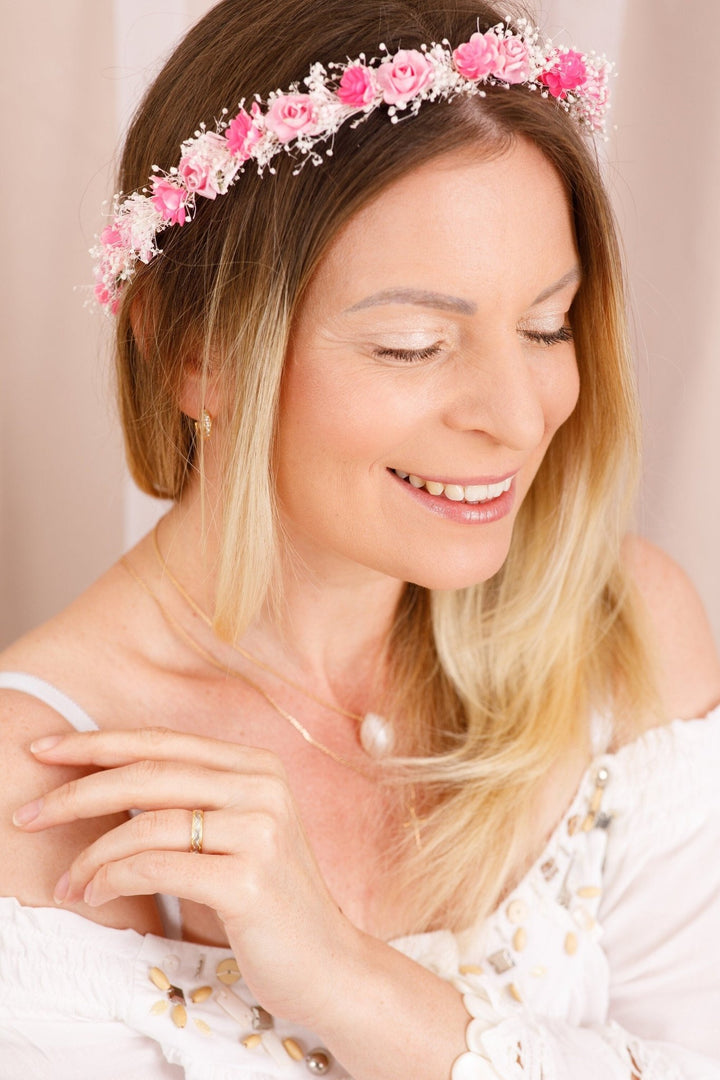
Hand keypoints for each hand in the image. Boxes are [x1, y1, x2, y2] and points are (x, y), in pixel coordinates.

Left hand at [14, 727, 362, 1029]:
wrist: (329, 963)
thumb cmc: (269, 900)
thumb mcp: (237, 833)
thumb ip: (193, 798)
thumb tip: (109, 781)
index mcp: (256, 766)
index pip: (162, 741)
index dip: (98, 743)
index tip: (44, 749)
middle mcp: (262, 787)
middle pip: (148, 774)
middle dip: (76, 792)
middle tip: (26, 815)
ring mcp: (260, 831)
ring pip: (147, 824)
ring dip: (91, 855)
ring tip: (66, 881)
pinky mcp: (249, 880)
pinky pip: (157, 868)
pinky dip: (113, 880)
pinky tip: (95, 895)